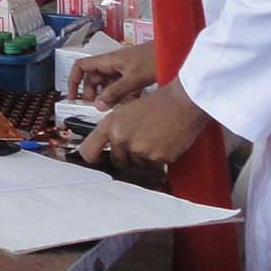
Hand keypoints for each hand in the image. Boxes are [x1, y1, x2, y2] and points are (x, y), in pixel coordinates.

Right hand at [68, 41, 155, 108]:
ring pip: (108, 85)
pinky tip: (129, 106)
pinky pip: (122, 87)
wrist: (174, 51)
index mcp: (107, 61)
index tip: (73, 98)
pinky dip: (123, 97)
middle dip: (92, 94)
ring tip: (113, 110)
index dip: (73, 81)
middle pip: (94, 79)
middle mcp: (112, 64)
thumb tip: (97, 106)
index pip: (81, 67)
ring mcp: (123, 70)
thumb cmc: (153, 59)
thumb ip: (115, 93)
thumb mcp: (132, 78)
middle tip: (96, 109)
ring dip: (109, 97)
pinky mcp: (134, 75)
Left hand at [78, 78, 209, 169]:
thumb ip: (113, 130)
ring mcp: (140, 150)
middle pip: (118, 161)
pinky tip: (164, 143)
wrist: (182, 102)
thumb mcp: (125, 111)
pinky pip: (154, 167)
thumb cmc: (157, 104)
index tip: (97, 161)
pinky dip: (159, 160)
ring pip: (137, 166)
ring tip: (154, 138)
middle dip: (127, 156)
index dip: (92, 159)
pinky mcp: (158, 158)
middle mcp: (122, 138)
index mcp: (111, 125)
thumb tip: (104, 146)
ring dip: (144, 159)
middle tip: (141, 141)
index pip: (88, 151)